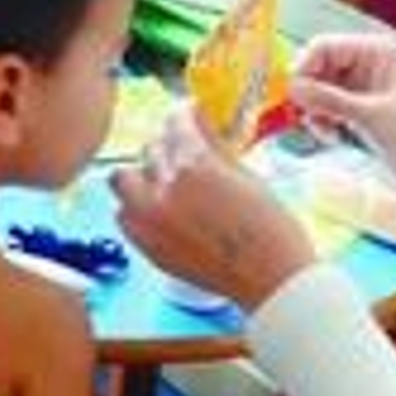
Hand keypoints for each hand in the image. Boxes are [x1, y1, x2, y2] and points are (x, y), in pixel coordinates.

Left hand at [111, 108, 316, 311]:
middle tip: (185, 154)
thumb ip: (214, 145)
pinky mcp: (147, 246)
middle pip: (150, 150)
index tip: (189, 117)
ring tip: (166, 184)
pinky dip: (136, 208)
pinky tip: (159, 211)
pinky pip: (124, 215)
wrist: (270, 279)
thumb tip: (197, 121)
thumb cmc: (270, 231)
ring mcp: (150, 221)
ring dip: (143, 176)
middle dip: (168, 147)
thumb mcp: (247, 175)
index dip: (184, 116)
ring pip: (124, 180)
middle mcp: (164, 190)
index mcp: (193, 165)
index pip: (175, 123)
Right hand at [291, 33, 395, 192]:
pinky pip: (328, 110)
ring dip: (315, 112)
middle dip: (308, 94)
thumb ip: (331, 100)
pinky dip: (324, 122)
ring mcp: (362, 89)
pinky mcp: (360, 112)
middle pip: (317, 69)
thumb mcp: (374, 117)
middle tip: (307, 119)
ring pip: (319, 91)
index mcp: (376, 53)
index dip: (303, 68)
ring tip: (327, 132)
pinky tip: (334, 137)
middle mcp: (367, 65)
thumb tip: (291, 87)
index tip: (291, 95)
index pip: (323, 47)